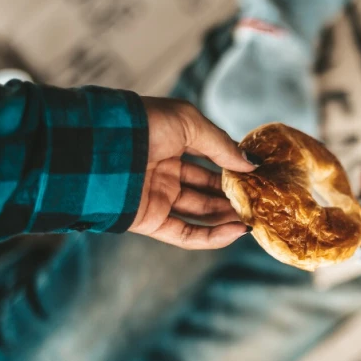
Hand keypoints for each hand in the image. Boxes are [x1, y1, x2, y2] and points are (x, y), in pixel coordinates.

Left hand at [129, 97, 259, 249]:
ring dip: (227, 216)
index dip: (233, 168)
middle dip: (233, 195)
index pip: (210, 159)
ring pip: (200, 213)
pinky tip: (235, 231)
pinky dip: (211, 236)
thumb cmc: (142, 125)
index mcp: (171, 144)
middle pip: (207, 188)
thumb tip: (250, 164)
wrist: (100, 146)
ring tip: (253, 217)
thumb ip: (222, 145)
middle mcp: (164, 171)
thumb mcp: (189, 123)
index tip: (257, 176)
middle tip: (259, 200)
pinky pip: (185, 233)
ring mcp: (157, 197)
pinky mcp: (149, 221)